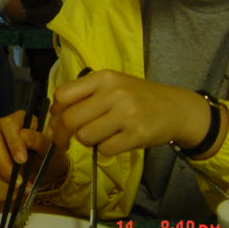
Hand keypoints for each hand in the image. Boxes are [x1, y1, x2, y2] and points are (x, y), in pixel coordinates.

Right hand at [0, 110, 65, 185]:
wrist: (46, 170)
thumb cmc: (50, 154)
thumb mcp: (51, 149)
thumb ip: (40, 141)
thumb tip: (25, 135)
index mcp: (20, 119)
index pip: (10, 124)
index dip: (14, 142)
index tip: (22, 159)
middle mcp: (4, 127)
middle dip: (5, 159)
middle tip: (17, 176)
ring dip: (4, 171)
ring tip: (20, 184)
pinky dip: (2, 176)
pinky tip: (15, 183)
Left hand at [47, 70, 210, 155]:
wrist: (176, 108)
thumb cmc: (137, 97)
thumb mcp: (111, 86)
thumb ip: (83, 95)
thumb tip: (52, 114)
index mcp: (104, 78)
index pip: (63, 95)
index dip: (55, 112)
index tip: (55, 122)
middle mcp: (114, 93)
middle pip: (70, 119)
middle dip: (62, 134)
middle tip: (65, 140)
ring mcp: (126, 114)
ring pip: (85, 136)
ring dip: (87, 141)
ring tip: (100, 135)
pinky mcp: (137, 134)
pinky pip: (104, 149)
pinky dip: (105, 149)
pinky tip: (115, 141)